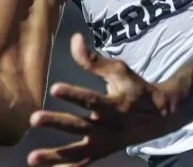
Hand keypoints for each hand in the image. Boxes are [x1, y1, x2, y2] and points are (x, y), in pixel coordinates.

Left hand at [27, 34, 183, 165]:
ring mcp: (104, 143)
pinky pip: (82, 164)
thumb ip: (94, 60)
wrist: (160, 117)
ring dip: (54, 155)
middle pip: (78, 126)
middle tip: (34, 119)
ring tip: (31, 157)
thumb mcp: (119, 71)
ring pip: (77, 152)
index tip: (54, 87)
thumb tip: (74, 39)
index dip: (73, 94)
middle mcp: (107, 127)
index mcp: (114, 105)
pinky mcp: (101, 152)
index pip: (91, 99)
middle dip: (56, 123)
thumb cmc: (135, 89)